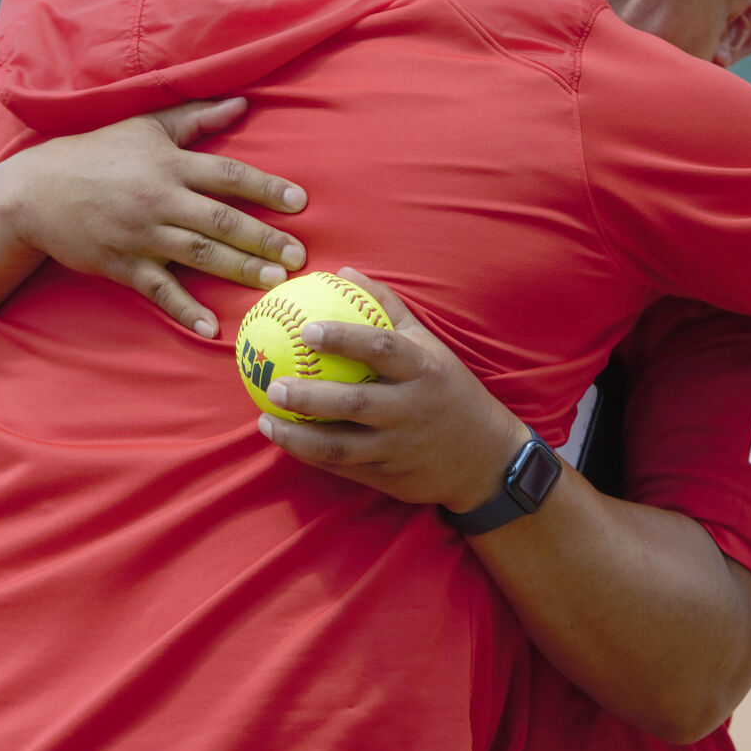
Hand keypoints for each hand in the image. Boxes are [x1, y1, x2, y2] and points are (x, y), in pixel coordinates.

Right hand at [0, 98, 308, 336]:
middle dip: (264, 238)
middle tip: (300, 254)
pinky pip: (160, 291)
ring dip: (239, 269)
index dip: (266, 188)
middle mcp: (159, 200)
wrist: (35, 192)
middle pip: (221, 220)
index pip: (228, 176)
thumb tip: (243, 104)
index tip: (299, 202)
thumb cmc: (96, 153)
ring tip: (275, 280)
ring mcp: (141, 235)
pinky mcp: (122, 265)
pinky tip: (213, 328)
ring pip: (199, 255)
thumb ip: (197, 117)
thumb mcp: (145, 127)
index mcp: (169, 164)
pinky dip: (186, 310)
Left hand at [255, 268, 530, 512]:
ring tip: (266, 420)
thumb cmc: (447, 389)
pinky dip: (311, 456)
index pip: (381, 349)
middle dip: (310, 395)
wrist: (485, 459)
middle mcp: (411, 409)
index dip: (343, 338)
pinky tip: (285, 440)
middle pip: (354, 403)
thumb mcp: (428, 345)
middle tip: (272, 384)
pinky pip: (343, 467)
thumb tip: (342, 272)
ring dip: (298, 436)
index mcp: (423, 370)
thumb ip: (385, 307)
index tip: (307, 329)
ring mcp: (399, 448)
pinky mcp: (389, 478)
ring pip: (341, 445)